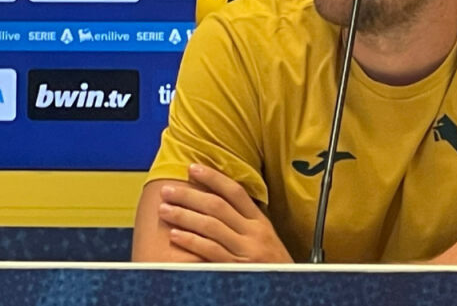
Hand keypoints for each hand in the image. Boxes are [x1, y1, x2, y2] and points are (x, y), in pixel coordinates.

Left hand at [158, 164, 292, 262]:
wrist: (292, 288)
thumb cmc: (274, 266)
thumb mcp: (266, 239)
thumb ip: (247, 223)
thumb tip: (219, 203)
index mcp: (261, 222)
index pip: (235, 192)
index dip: (213, 178)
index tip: (193, 168)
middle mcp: (254, 233)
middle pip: (217, 206)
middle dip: (189, 195)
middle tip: (168, 189)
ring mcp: (246, 251)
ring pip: (210, 226)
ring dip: (184, 216)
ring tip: (164, 209)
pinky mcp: (237, 269)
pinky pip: (210, 251)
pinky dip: (191, 242)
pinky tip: (175, 235)